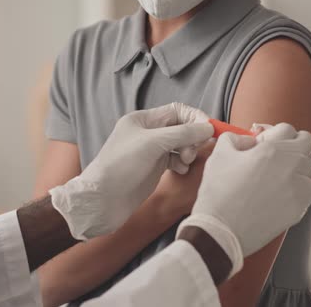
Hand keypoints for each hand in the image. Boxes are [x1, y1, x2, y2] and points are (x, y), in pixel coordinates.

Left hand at [51, 103, 213, 239]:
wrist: (103, 200)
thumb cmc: (121, 166)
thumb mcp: (153, 143)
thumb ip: (182, 133)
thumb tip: (208, 127)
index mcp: (142, 119)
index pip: (177, 110)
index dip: (194, 118)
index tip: (208, 130)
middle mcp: (147, 133)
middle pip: (180, 127)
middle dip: (192, 137)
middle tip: (193, 151)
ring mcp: (150, 151)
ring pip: (180, 144)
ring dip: (188, 151)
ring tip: (186, 162)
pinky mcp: (153, 168)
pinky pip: (175, 160)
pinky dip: (182, 163)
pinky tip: (180, 170)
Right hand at [177, 123, 310, 277]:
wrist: (221, 230)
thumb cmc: (219, 194)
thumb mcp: (219, 155)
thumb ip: (234, 138)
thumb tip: (247, 140)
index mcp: (272, 149)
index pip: (287, 128)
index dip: (274, 132)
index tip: (263, 141)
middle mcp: (290, 166)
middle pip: (305, 144)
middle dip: (291, 145)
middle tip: (275, 153)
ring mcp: (298, 188)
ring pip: (310, 167)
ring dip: (297, 166)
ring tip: (278, 174)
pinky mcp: (300, 208)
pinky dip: (302, 186)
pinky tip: (285, 190)